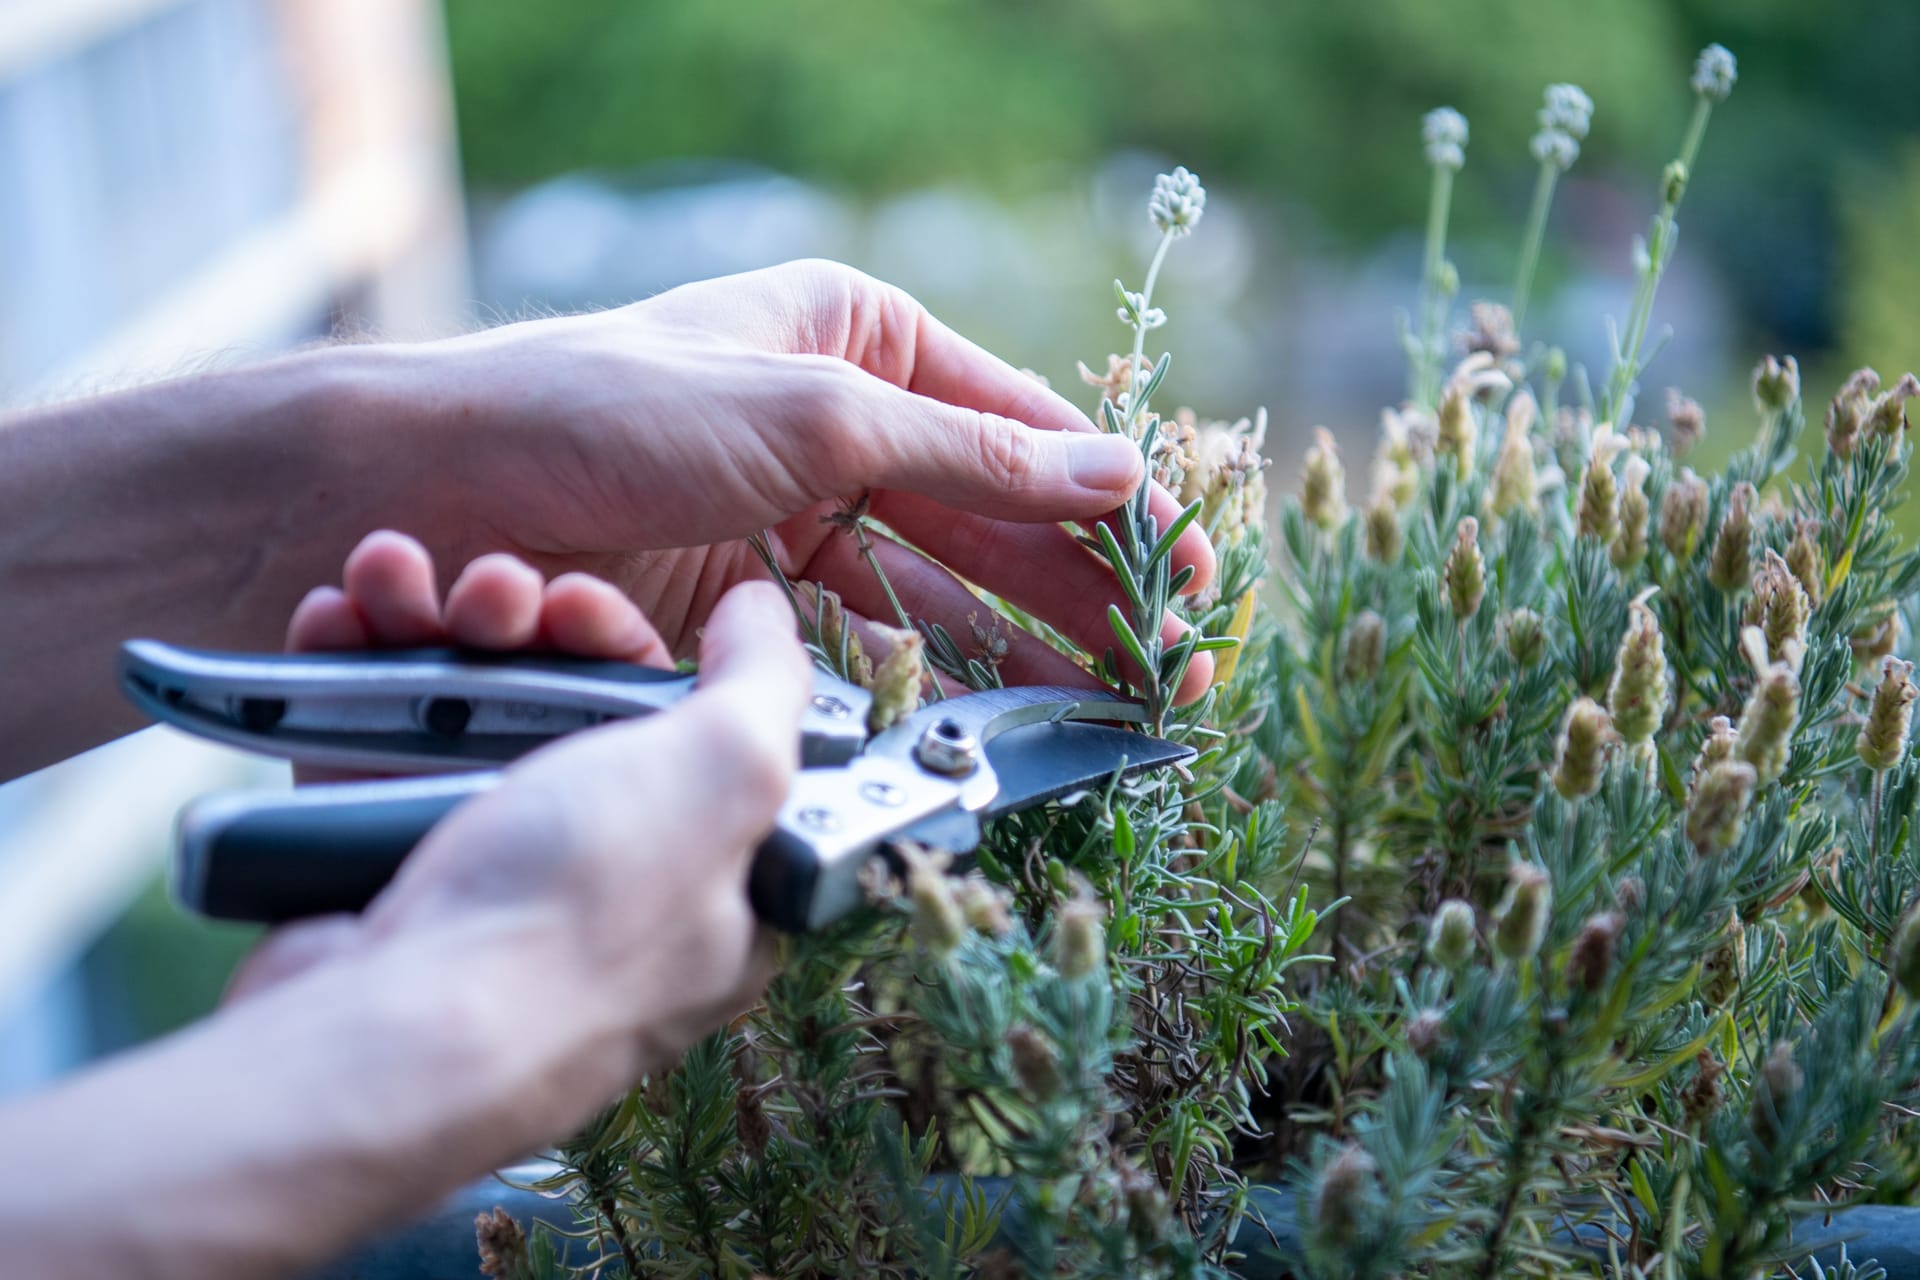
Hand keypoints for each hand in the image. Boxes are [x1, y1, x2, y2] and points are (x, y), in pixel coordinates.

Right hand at [235, 533, 806, 1084]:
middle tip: (489, 596)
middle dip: (525, 631)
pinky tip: (337, 623)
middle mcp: (615, 888)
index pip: (705, 739)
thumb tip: (767, 616)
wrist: (392, 1030)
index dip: (646, 658)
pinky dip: (354, 683)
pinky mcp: (394, 887)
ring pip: (469, 722)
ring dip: (429, 635)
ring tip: (394, 583)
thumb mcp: (727, 771)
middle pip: (579, 714)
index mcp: (719, 881)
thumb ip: (767, 683)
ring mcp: (498, 890)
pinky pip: (376, 757)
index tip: (589, 612)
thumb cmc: (580, 911)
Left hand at [404, 259, 1216, 698]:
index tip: (1191, 567)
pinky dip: (937, 670)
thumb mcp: (813, 414)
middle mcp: (838, 420)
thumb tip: (1112, 476)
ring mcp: (797, 512)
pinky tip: (1005, 711)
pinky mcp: (755, 596)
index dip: (1112, 499)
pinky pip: (873, 633)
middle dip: (1086, 587)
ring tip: (1117, 703)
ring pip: (943, 584)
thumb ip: (968, 457)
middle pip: (994, 514)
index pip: (1018, 425)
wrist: (439, 494)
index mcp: (858, 333)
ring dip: (1031, 642)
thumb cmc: (614, 407)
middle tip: (1171, 662)